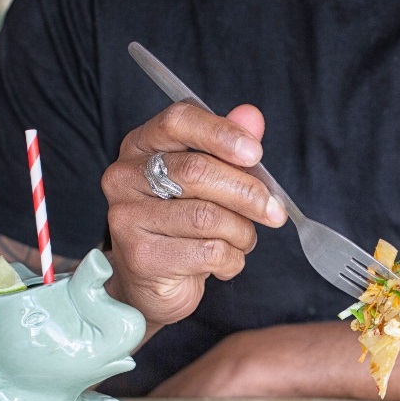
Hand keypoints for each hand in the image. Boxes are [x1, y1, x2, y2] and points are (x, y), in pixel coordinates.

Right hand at [100, 102, 286, 327]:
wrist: (152, 283)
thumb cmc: (181, 225)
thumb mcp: (206, 183)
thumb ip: (227, 148)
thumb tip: (252, 116)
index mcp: (140, 146)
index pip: (178, 121)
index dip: (221, 133)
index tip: (255, 153)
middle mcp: (124, 177)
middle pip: (196, 171)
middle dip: (247, 193)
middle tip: (275, 211)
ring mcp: (126, 218)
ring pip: (207, 217)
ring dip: (241, 232)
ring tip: (243, 240)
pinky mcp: (141, 257)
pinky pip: (207, 252)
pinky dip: (231, 259)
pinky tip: (225, 262)